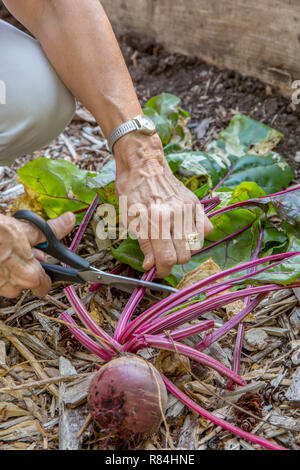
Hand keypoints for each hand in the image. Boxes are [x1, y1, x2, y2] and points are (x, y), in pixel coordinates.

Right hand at [0, 212, 74, 298]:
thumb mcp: (26, 228)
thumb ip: (50, 230)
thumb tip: (68, 221)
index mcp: (29, 275)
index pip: (45, 286)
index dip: (46, 275)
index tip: (45, 267)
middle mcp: (13, 286)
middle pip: (26, 280)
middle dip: (25, 266)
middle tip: (20, 248)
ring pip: (9, 280)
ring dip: (9, 267)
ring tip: (5, 248)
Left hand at [114, 133, 212, 277]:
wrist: (143, 165)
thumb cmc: (132, 192)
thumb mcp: (129, 220)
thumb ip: (144, 244)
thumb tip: (151, 265)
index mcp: (154, 220)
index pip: (166, 258)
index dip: (162, 270)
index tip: (158, 270)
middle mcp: (174, 215)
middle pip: (184, 256)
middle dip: (172, 261)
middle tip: (163, 256)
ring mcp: (188, 209)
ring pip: (195, 246)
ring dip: (184, 249)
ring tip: (173, 242)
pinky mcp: (196, 203)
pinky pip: (206, 229)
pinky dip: (198, 235)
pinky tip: (186, 231)